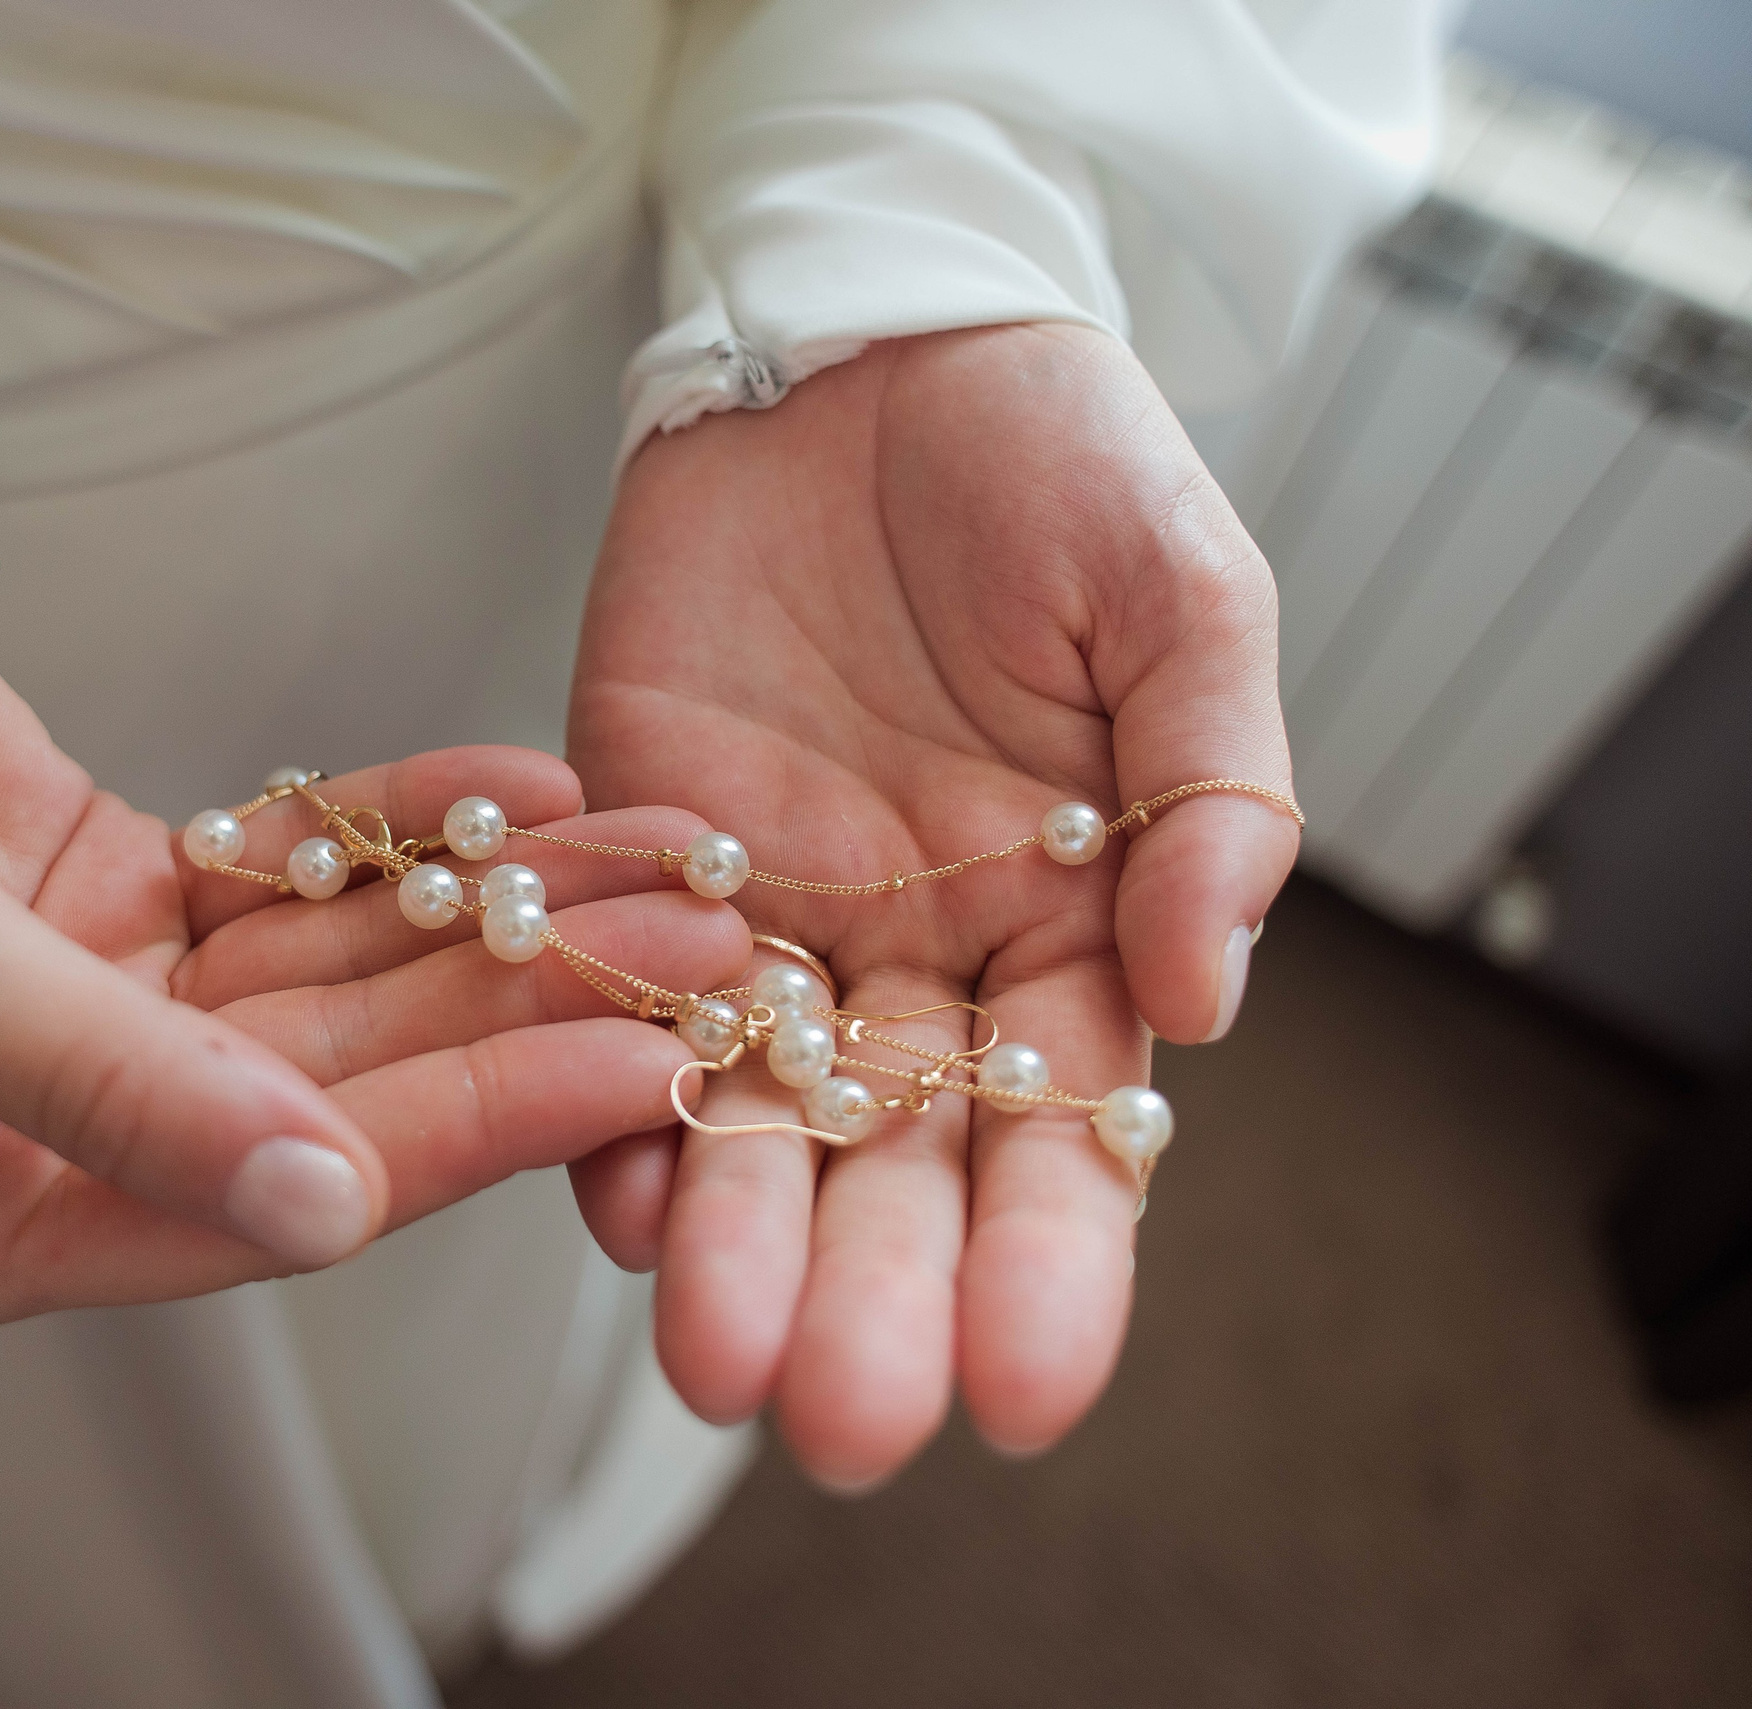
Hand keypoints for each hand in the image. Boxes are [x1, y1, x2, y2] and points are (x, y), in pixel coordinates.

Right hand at [0, 592, 744, 1339]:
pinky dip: (399, 838)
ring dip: (494, 921)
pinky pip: (290, 889)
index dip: (464, 1132)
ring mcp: (87, 1029)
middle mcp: (39, 1147)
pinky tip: (528, 796)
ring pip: (334, 989)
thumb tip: (315, 1213)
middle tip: (711, 953)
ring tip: (664, 863)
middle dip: (524, 1016)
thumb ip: (91, 1084)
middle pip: (331, 1095)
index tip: (642, 1065)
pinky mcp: (114, 916)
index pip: (261, 1196)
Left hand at [567, 324, 1297, 1486]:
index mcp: (1073, 916)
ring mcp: (769, 916)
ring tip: (714, 1363)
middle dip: (874, 1292)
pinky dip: (606, 1094)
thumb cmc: (1052, 453)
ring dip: (733, 1236)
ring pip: (752, 1112)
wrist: (858, 345)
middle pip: (899, 1160)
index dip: (1053, 1258)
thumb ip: (1211, 792)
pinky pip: (614, 999)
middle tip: (843, 1425)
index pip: (1070, 1126)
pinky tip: (604, 1193)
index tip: (1031, 1387)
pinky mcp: (634, 855)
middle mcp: (917, 952)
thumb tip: (1212, 1001)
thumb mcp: (1179, 595)